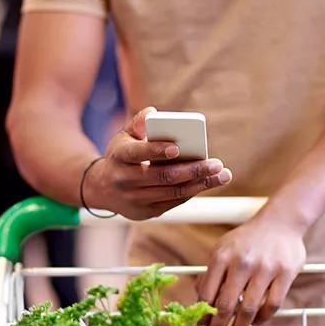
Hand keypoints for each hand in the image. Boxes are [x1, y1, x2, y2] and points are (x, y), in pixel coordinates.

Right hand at [83, 107, 231, 219]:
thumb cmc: (121, 156)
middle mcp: (125, 180)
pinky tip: (208, 183)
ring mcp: (135, 199)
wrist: (102, 188)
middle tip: (217, 163)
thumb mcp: (123, 136)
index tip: (178, 148)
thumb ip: (139, 122)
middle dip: (194, 170)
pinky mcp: (145, 212)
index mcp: (119, 157)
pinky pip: (173, 202)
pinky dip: (192, 192)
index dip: (157, 150)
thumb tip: (154, 113)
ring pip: (172, 192)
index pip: (138, 153)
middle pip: (163, 176)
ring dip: (200, 184)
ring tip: (222, 175)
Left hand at [197, 216, 306, 325]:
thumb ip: (211, 272)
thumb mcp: (223, 248)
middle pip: (226, 305)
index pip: (207, 293)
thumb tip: (199, 298)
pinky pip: (272, 305)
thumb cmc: (248, 239)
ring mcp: (265, 267)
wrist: (281, 221)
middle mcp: (242, 261)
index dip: (202, 316)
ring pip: (249, 309)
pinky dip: (262, 319)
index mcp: (221, 255)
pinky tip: (255, 323)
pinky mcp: (286, 273)